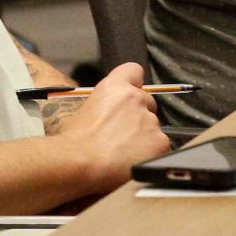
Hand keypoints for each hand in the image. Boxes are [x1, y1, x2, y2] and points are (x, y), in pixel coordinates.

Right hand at [45, 63, 171, 192]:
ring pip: (154, 128)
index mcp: (113, 88)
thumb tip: (106, 117)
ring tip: (124, 154)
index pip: (133, 70)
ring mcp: (151, 121)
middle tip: (123, 134)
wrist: (81, 164)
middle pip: (147, 102)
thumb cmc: (73, 143)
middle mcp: (136, 99)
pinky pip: (161, 147)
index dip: (133, 82)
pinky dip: (151, 155)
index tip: (131, 93)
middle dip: (139, 116)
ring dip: (144, 138)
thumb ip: (102, 107)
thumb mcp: (82, 113)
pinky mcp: (161, 142)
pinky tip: (133, 162)